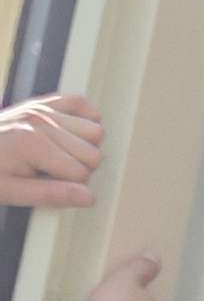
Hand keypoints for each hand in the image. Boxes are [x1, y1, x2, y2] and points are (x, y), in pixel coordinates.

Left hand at [0, 93, 101, 210]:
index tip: (48, 185)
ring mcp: (42, 110)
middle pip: (93, 153)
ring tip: (59, 155)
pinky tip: (71, 135)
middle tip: (52, 172)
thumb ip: (51, 194)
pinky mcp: (42, 103)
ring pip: (96, 132)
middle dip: (78, 168)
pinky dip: (85, 119)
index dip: (70, 187)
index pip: (81, 173)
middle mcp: (40, 122)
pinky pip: (82, 104)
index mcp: (32, 144)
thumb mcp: (11, 191)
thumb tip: (88, 197)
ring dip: (84, 147)